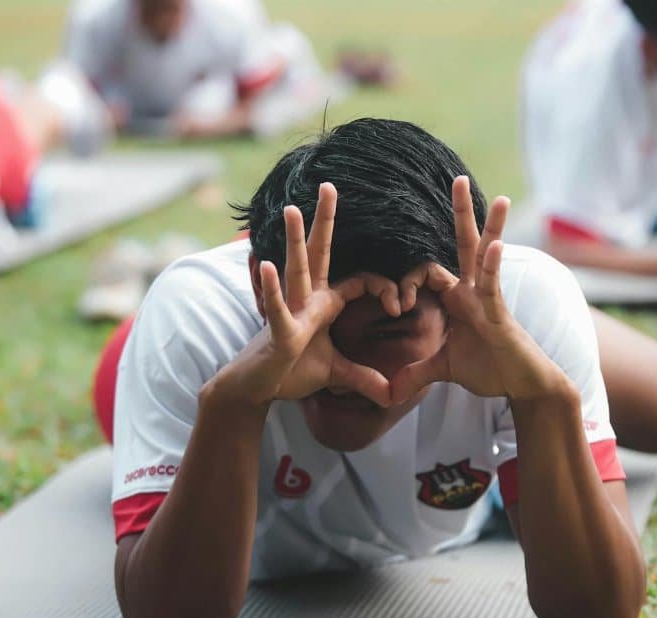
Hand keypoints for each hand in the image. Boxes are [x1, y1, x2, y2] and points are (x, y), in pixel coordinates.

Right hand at [216, 183, 398, 407]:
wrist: (256, 389)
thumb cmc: (290, 371)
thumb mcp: (336, 374)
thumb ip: (364, 378)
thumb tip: (392, 394)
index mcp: (323, 303)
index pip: (359, 281)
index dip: (384, 287)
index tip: (400, 305)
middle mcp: (306, 300)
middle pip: (319, 253)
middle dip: (325, 220)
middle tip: (329, 185)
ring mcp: (290, 313)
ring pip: (295, 270)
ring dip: (294, 241)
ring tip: (293, 210)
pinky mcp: (278, 333)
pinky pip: (275, 308)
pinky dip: (271, 288)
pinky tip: (265, 262)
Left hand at [390, 177, 568, 403]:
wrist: (522, 387)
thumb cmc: (489, 370)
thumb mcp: (441, 370)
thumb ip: (415, 374)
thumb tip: (389, 392)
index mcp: (457, 298)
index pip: (427, 272)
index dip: (406, 282)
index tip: (396, 306)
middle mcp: (473, 291)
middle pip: (464, 244)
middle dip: (461, 212)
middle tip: (458, 178)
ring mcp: (489, 300)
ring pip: (486, 257)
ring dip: (491, 227)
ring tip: (501, 199)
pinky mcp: (500, 315)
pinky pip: (493, 286)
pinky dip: (493, 267)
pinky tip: (495, 246)